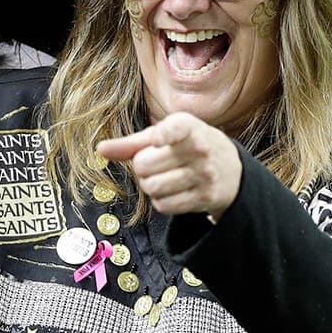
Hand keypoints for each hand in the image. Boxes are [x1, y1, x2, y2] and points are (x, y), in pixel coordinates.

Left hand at [96, 112, 241, 221]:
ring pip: (153, 187)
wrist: (231, 170)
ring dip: (149, 185)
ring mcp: (205, 174)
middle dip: (141, 168)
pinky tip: (172, 191)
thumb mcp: (164, 135)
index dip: (163, 135)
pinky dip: (161, 201)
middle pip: (144, 165)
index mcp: (188, 126)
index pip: (175, 128)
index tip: (157, 139)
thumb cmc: (188, 146)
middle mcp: (199, 148)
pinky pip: (164, 206)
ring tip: (162, 177)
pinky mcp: (206, 197)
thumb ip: (131, 143)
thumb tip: (99, 149)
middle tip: (153, 164)